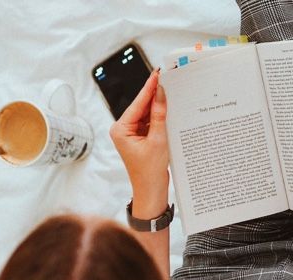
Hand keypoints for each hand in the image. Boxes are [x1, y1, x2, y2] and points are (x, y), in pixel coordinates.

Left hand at [109, 70, 168, 214]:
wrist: (151, 192)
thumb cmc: (150, 172)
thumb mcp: (158, 140)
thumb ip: (159, 115)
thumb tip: (160, 94)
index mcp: (121, 129)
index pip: (137, 104)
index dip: (149, 88)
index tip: (157, 74)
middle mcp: (123, 130)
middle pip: (141, 107)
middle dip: (155, 95)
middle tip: (167, 79)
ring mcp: (131, 134)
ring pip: (147, 114)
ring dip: (159, 106)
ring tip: (172, 92)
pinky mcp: (140, 138)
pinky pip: (150, 123)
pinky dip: (159, 117)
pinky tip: (170, 109)